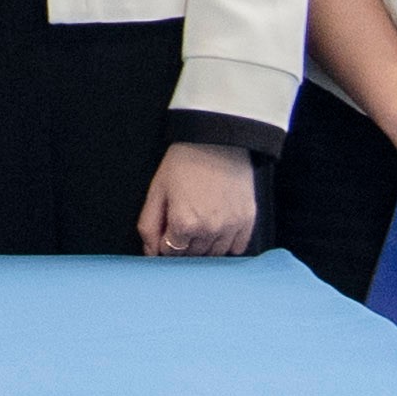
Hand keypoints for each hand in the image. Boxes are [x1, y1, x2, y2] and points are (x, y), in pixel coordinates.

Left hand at [136, 142, 262, 258]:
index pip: (170, 252)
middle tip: (185, 221)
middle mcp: (209, 230)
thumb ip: (149, 225)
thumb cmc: (183, 163)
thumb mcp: (157, 191)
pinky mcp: (247, 220)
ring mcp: (231, 226)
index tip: (169, 226)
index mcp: (183, 223)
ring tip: (202, 223)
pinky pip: (237, 248)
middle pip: (192, 255)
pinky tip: (220, 227)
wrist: (217, 140)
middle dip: (185, 243)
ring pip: (215, 254)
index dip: (166, 240)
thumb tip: (151, 253)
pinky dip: (228, 243)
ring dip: (205, 245)